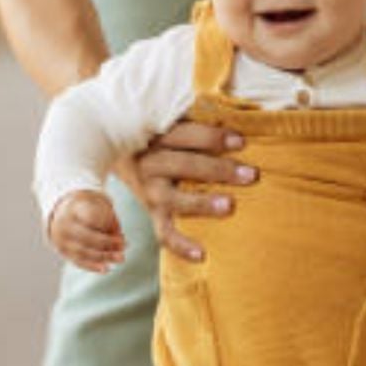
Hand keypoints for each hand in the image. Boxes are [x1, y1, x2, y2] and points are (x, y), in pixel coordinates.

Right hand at [47, 190, 125, 272]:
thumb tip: (119, 241)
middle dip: (108, 243)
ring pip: (83, 252)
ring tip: (120, 258)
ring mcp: (62, 239)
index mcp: (74, 208)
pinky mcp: (63, 251)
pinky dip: (92, 266)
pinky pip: (78, 261)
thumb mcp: (100, 205)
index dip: (108, 225)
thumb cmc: (88, 209)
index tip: (122, 233)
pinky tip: (106, 269)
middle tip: (125, 245)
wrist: (63, 214)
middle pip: (87, 236)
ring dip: (104, 257)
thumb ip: (111, 220)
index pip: (91, 217)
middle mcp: (65, 224)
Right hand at [121, 121, 256, 261]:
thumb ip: (196, 118)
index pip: (186, 135)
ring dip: (202, 203)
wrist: (114, 151)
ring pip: (175, 198)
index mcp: (157, 135)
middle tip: (250, 175)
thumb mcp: (170, 121)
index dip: (213, 137)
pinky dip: (181, 245)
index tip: (241, 141)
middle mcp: (150, 162)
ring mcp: (149, 190)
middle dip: (219, 169)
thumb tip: (236, 110)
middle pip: (185, 165)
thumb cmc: (160, 134)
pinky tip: (201, 255)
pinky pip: (164, 233)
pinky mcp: (151, 212)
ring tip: (229, 206)